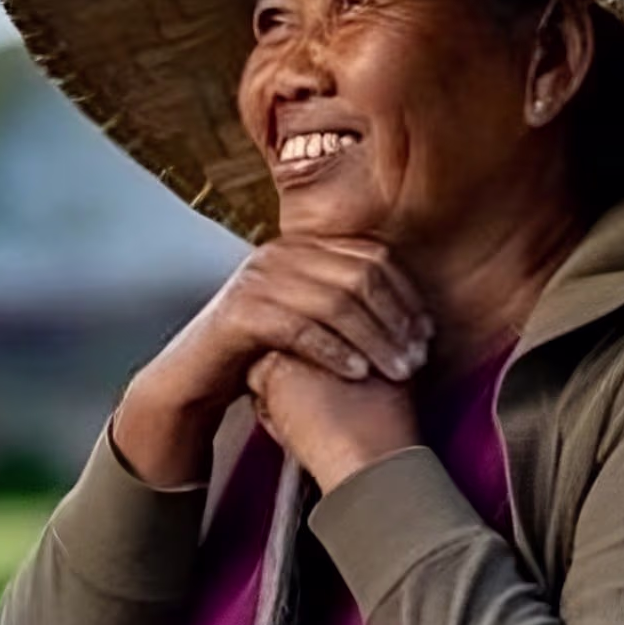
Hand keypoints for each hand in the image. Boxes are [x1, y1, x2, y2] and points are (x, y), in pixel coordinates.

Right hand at [114, 239, 430, 484]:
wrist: (194, 378)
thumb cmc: (261, 354)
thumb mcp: (308, 320)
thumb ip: (346, 305)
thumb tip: (412, 316)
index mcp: (302, 246)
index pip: (373, 257)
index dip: (407, 295)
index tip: (429, 334)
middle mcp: (280, 253)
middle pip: (360, 277)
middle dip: (396, 320)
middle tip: (418, 358)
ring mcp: (257, 279)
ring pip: (335, 302)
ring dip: (374, 340)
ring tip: (397, 372)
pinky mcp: (240, 313)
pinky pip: (300, 328)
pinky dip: (335, 352)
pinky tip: (358, 374)